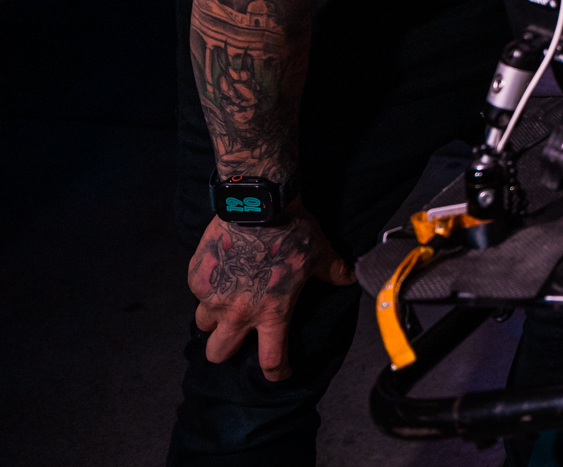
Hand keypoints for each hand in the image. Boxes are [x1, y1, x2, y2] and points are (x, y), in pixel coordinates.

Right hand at [188, 206, 353, 380]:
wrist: (258, 205)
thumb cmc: (292, 231)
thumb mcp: (320, 253)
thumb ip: (334, 271)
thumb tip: (350, 277)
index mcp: (271, 313)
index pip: (271, 359)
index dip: (276, 372)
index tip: (280, 373)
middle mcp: (237, 312)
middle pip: (218, 354)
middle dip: (225, 351)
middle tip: (236, 337)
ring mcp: (212, 297)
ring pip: (202, 325)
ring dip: (212, 320)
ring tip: (224, 304)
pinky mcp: (196, 278)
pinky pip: (197, 294)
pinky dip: (206, 290)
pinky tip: (218, 275)